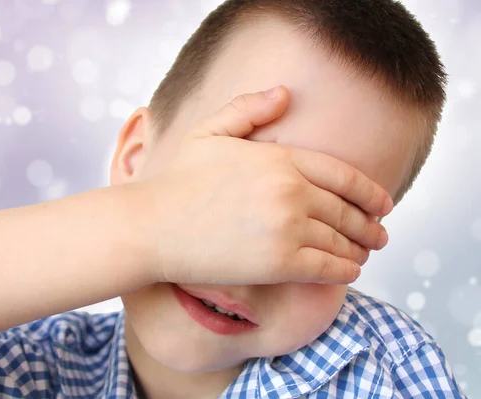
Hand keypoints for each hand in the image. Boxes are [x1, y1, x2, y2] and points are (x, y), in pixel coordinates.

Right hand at [139, 86, 392, 285]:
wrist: (152, 226)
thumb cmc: (177, 181)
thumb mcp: (209, 132)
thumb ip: (248, 109)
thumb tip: (285, 93)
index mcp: (280, 158)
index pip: (344, 175)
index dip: (370, 192)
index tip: (383, 204)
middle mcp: (291, 191)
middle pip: (348, 211)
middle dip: (371, 224)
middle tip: (380, 234)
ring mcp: (287, 228)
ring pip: (342, 241)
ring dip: (361, 249)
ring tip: (365, 253)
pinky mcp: (279, 263)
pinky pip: (328, 268)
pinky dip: (345, 270)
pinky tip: (350, 271)